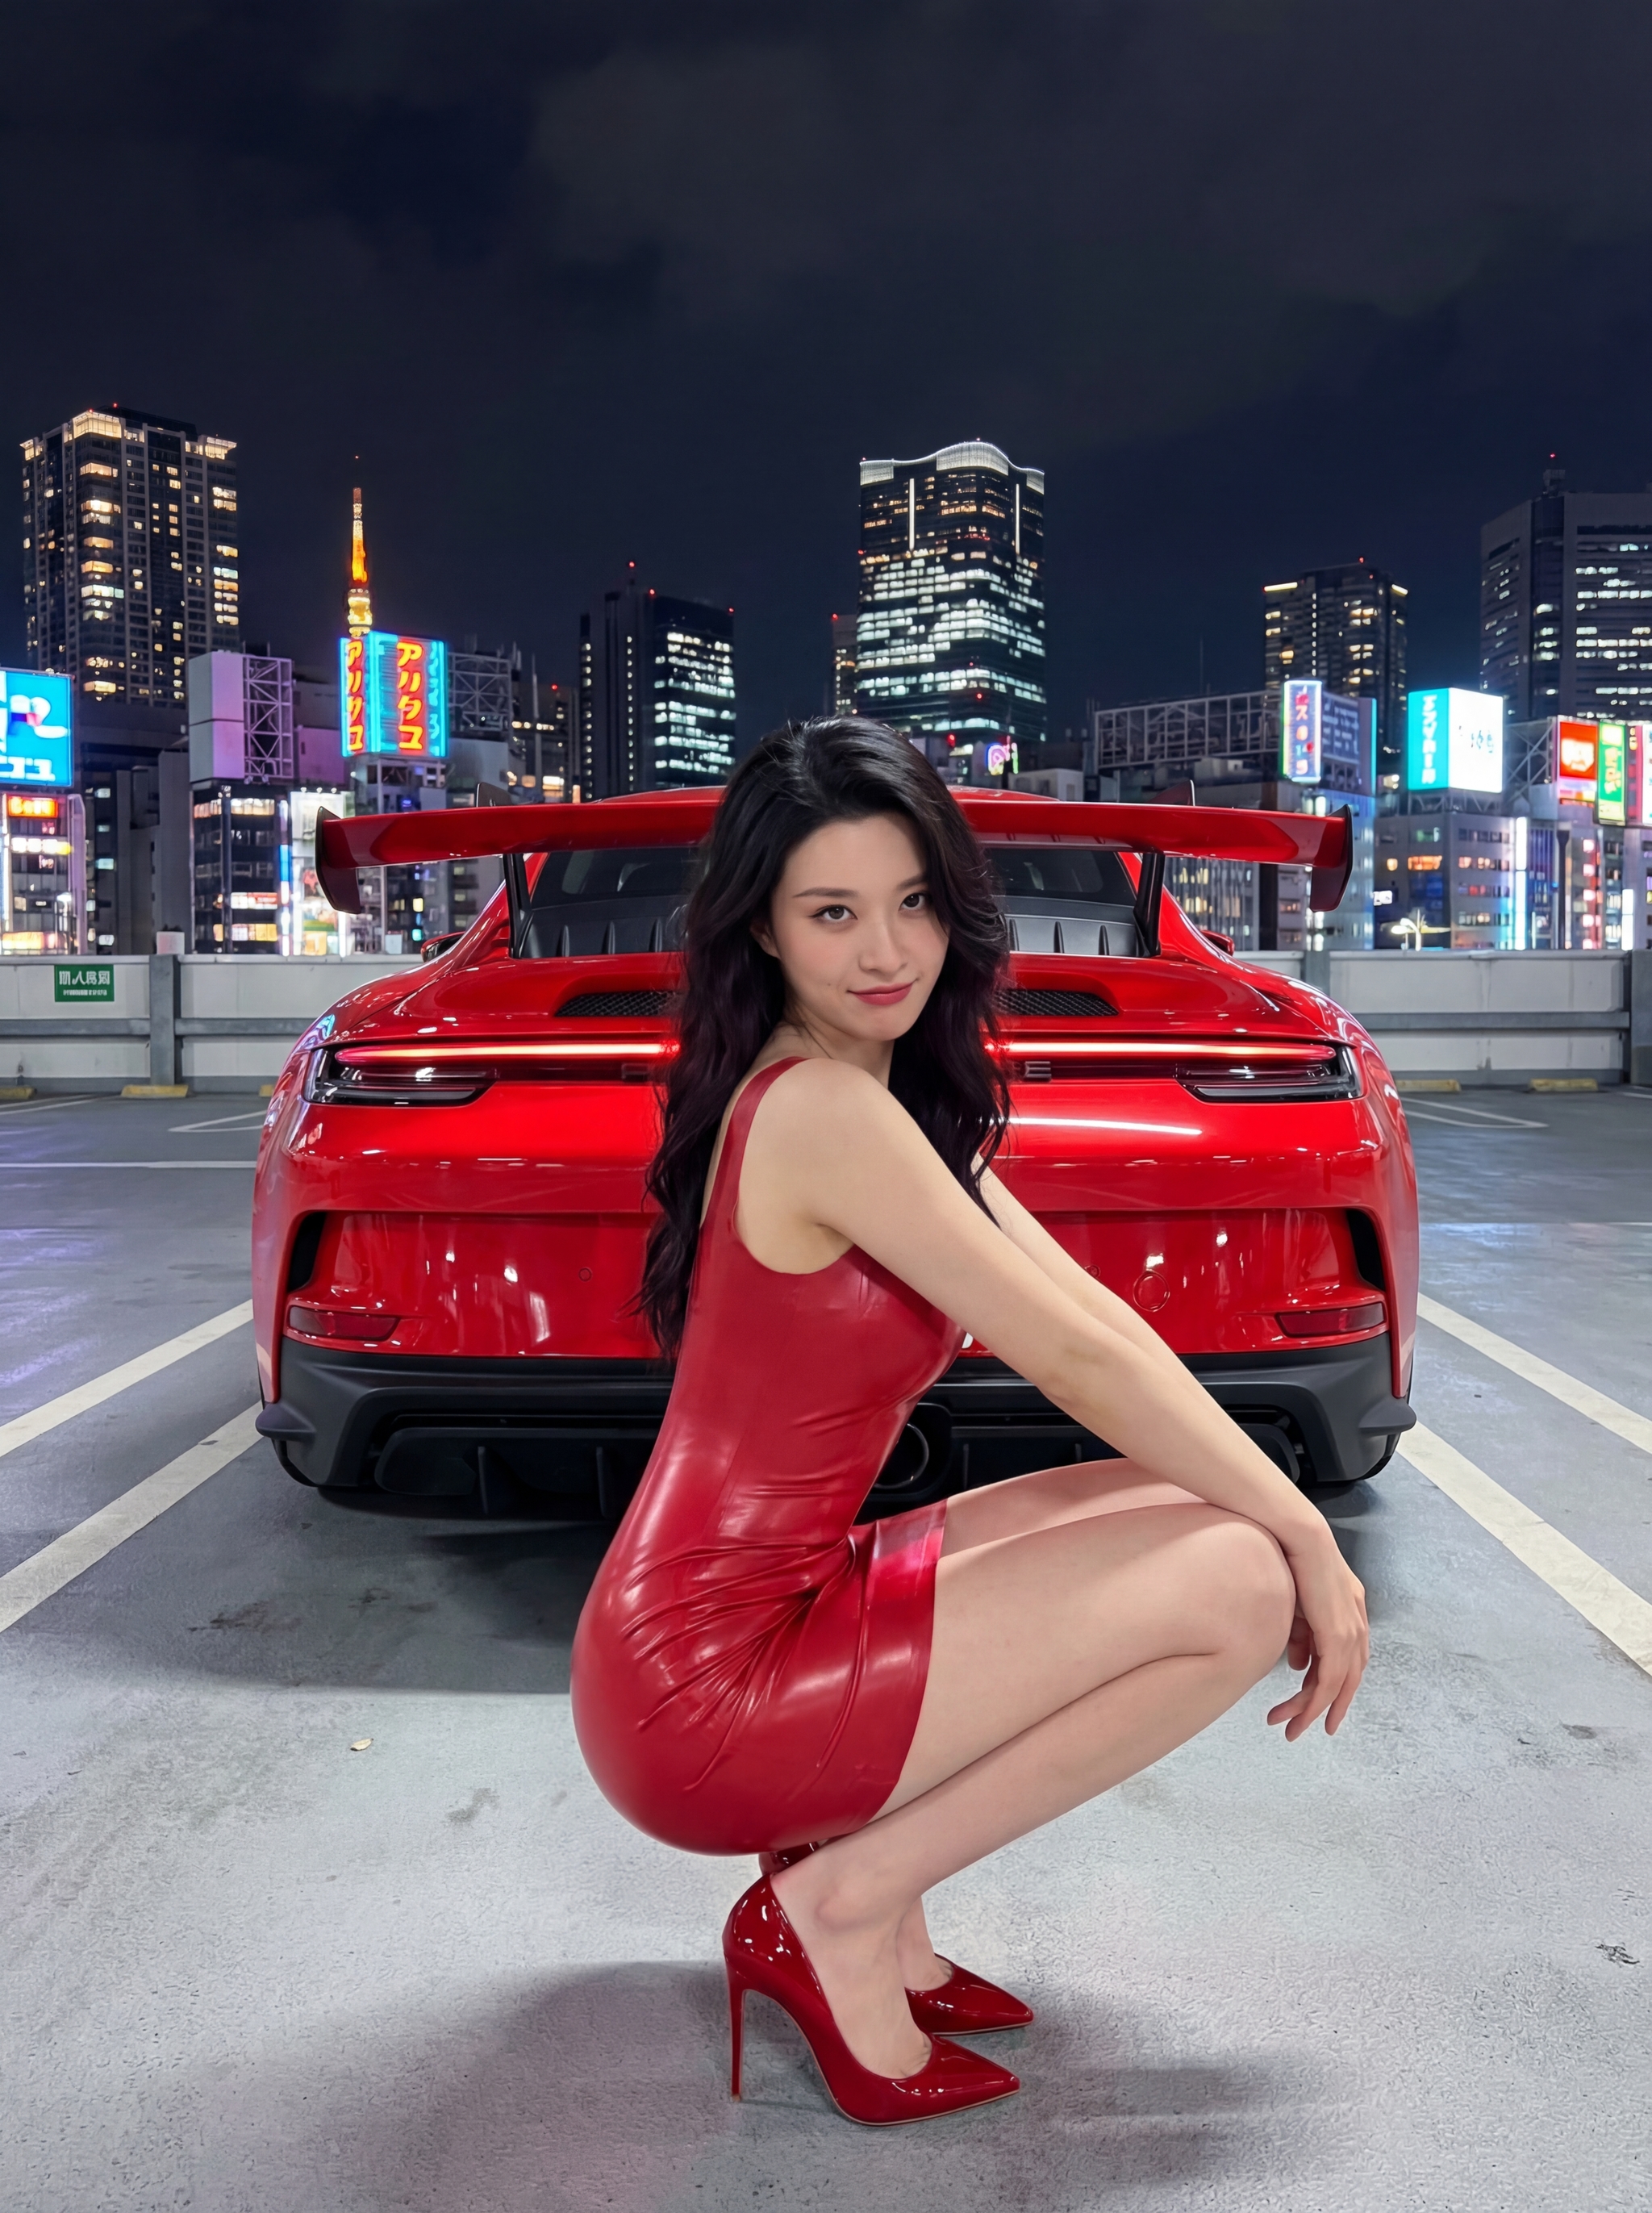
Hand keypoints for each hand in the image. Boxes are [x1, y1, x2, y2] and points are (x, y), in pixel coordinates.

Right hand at [1266, 1535, 1367, 1740]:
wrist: (1294, 1533)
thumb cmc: (1288, 1557)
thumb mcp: (1294, 1604)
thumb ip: (1300, 1636)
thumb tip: (1300, 1667)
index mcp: (1350, 1608)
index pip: (1348, 1656)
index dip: (1334, 1683)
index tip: (1316, 1703)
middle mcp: (1357, 1620)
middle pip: (1350, 1677)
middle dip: (1331, 1706)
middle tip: (1311, 1728)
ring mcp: (1350, 1627)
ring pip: (1338, 1683)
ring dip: (1314, 1709)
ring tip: (1293, 1728)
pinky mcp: (1338, 1632)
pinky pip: (1331, 1678)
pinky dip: (1317, 1699)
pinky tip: (1302, 1712)